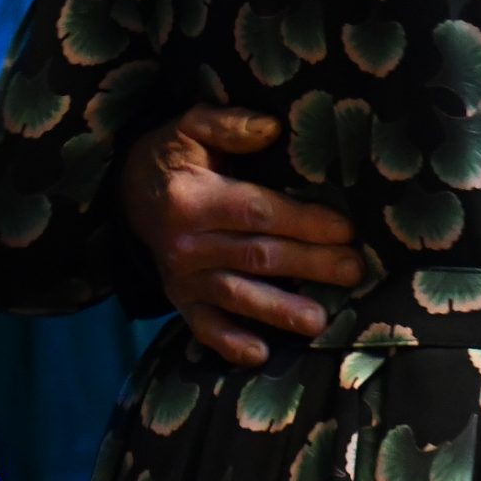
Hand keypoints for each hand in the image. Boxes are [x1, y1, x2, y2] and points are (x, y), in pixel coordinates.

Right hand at [120, 105, 364, 368]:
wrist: (126, 193)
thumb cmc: (175, 156)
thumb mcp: (192, 127)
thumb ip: (229, 125)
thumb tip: (272, 126)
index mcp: (194, 200)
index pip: (258, 213)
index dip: (303, 221)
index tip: (346, 229)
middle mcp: (187, 243)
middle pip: (257, 256)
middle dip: (310, 264)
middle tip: (354, 271)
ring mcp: (182, 277)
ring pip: (237, 295)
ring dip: (279, 310)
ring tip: (319, 321)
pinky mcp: (179, 299)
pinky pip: (203, 326)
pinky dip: (228, 343)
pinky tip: (259, 355)